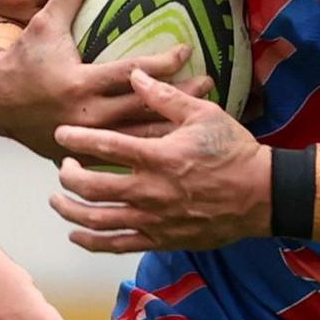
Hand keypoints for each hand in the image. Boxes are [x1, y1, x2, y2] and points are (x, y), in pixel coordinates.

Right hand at [0, 0, 203, 156]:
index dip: (162, 64)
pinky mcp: (84, 154)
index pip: (130, 74)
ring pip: (138, 137)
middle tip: (209, 82)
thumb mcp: (45, 23)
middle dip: (179, 96)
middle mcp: (85, 115)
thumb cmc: (25, 58)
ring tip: (200, 110)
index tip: (187, 50)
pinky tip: (173, 138)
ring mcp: (86, 139)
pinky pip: (122, 154)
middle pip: (143, 108)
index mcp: (79, 83)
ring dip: (171, 124)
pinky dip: (149, 147)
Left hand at [51, 71, 267, 253]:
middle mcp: (150, 190)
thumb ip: (164, 97)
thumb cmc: (234, 151)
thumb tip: (134, 75)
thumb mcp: (204, 114)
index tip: (60, 134)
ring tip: (57, 201)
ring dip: (70, 210)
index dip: (76, 139)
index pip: (104, 146)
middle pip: (90, 187)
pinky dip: (91, 241)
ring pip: (97, 220)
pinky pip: (117, 245)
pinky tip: (76, 233)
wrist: (262, 195)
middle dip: (68, 176)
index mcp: (158, 156)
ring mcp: (153, 219)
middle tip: (63, 167)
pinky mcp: (161, 238)